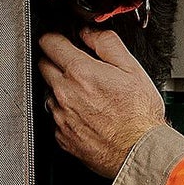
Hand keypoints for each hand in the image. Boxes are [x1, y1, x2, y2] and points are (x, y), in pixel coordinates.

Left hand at [37, 28, 167, 177]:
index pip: (50, 43)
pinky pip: (56, 117)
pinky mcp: (62, 137)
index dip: (55, 37)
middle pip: (44, 66)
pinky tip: (87, 114)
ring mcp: (61, 117)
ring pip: (50, 93)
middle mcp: (65, 94)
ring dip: (61, 89)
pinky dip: (66, 113)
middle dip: (56, 61)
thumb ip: (106, 43)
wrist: (139, 151)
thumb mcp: (131, 68)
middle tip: (77, 67)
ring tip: (88, 95)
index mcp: (80, 73)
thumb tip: (89, 33)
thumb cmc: (139, 114)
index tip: (60, 40)